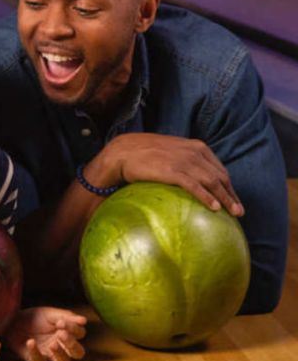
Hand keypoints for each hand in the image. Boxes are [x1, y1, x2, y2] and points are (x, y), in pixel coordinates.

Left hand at [3, 307, 86, 360]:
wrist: (12, 321)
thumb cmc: (35, 318)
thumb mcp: (50, 314)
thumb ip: (66, 317)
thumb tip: (84, 320)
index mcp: (68, 333)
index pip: (80, 334)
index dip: (74, 329)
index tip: (61, 322)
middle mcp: (62, 346)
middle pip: (78, 353)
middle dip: (72, 345)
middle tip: (61, 334)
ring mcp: (50, 355)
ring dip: (60, 354)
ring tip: (52, 344)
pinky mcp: (36, 360)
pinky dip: (35, 352)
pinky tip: (30, 342)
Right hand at [89, 133, 242, 216]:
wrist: (123, 151)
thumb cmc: (144, 153)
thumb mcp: (171, 151)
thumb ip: (185, 159)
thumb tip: (193, 177)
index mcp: (197, 147)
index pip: (219, 169)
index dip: (229, 186)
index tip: (234, 199)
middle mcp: (194, 153)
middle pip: (220, 177)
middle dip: (231, 195)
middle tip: (239, 211)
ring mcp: (184, 161)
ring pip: (212, 182)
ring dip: (225, 199)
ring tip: (233, 213)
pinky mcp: (173, 171)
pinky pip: (195, 186)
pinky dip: (207, 197)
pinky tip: (214, 208)